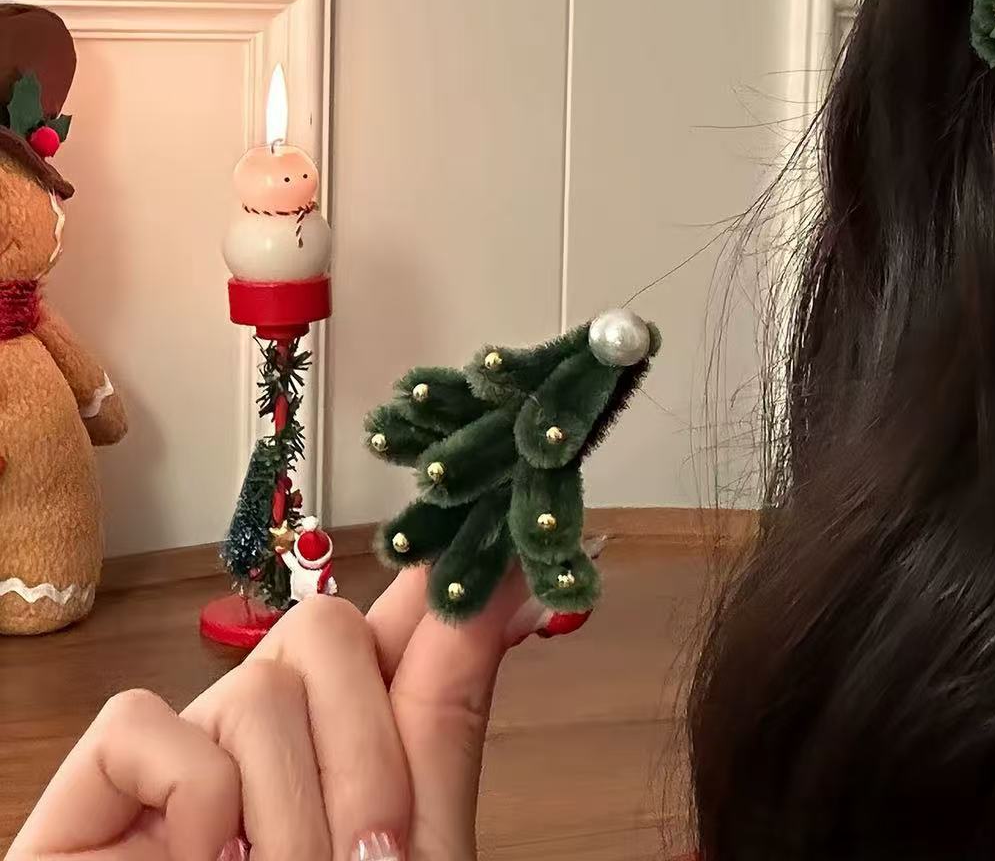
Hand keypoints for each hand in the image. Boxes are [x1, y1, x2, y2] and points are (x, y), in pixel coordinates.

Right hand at [10, 568, 536, 859]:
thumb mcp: (411, 845)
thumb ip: (446, 712)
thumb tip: (506, 588)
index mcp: (347, 749)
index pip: (391, 625)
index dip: (435, 584)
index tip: (492, 559)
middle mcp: (266, 740)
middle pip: (328, 629)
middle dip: (370, 748)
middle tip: (370, 858)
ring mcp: (180, 760)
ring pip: (252, 686)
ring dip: (292, 809)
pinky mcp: (92, 791)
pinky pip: (143, 725)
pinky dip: (193, 803)